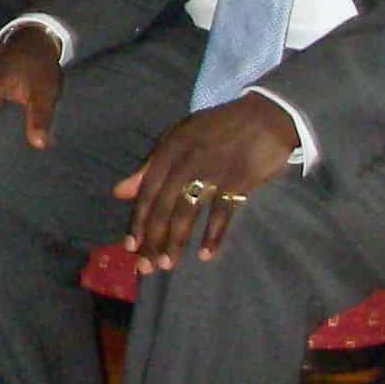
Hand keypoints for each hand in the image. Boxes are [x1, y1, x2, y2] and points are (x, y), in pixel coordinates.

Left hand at [116, 94, 296, 270]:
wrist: (265, 116)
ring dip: (176, 242)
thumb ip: (149, 166)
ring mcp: (213, 171)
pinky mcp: (238, 181)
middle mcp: (186, 161)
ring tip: (168, 264)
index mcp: (169, 149)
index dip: (137, 220)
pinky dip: (212, 236)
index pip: (147, 191)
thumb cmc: (218, 129)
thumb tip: (119, 193)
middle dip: (152, 239)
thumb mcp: (179, 139)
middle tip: (146, 267)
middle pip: (163, 206)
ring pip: (187, 213)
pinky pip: (222, 214)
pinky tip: (204, 255)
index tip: (130, 247)